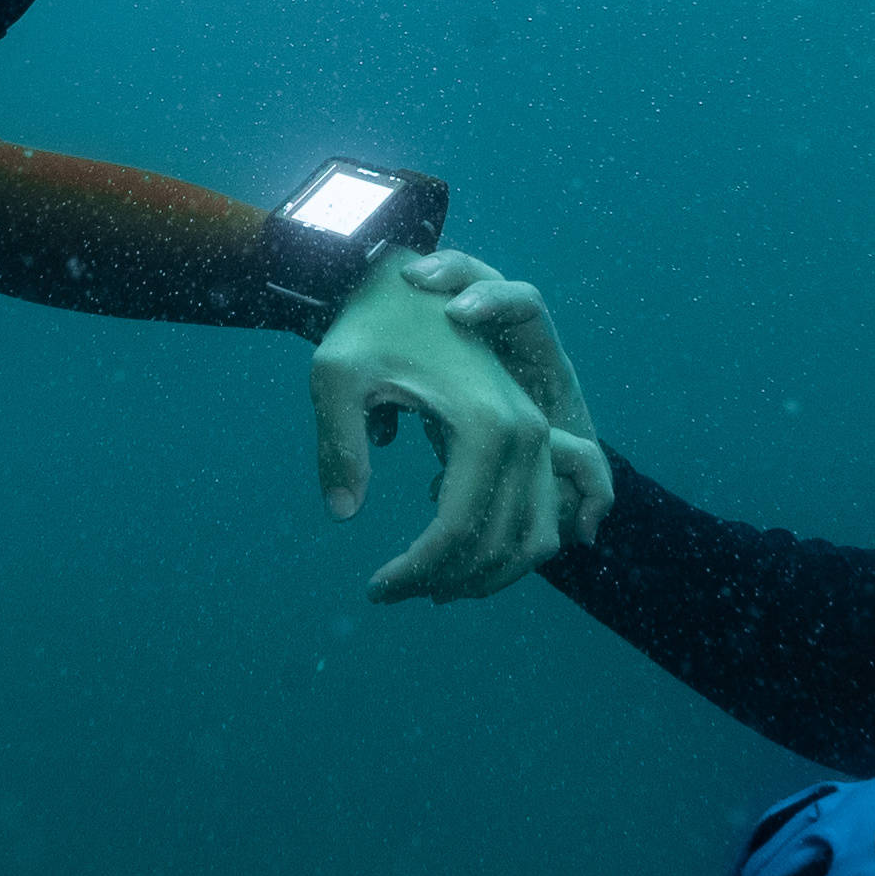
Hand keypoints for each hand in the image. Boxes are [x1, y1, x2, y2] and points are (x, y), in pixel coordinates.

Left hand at [308, 248, 615, 603]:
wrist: (405, 284)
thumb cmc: (367, 328)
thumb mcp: (335, 377)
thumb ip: (337, 446)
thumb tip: (344, 511)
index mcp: (485, 423)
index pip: (456, 530)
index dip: (415, 572)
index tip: (374, 589)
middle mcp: (527, 433)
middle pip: (497, 543)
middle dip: (444, 580)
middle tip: (390, 591)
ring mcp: (539, 436)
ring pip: (532, 537)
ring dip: (484, 576)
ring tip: (424, 587)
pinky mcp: (537, 438)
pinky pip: (539, 513)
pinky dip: (507, 549)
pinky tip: (451, 559)